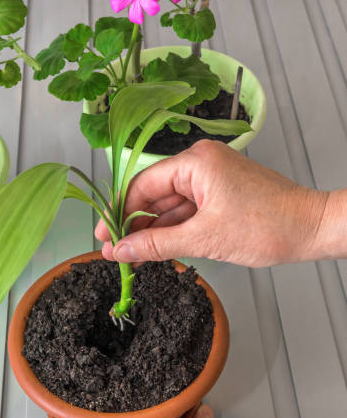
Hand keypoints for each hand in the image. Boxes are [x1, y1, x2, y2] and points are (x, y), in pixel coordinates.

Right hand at [95, 140, 329, 266]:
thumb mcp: (204, 238)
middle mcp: (201, 163)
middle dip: (136, 224)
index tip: (106, 236)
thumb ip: (157, 244)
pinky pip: (188, 209)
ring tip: (133, 255)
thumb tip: (122, 250)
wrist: (311, 229)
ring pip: (171, 204)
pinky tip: (158, 247)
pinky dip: (174, 228)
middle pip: (155, 194)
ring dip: (154, 229)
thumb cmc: (268, 226)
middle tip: (116, 251)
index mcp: (196, 162)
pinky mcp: (221, 193)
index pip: (143, 184)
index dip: (121, 212)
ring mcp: (212, 178)